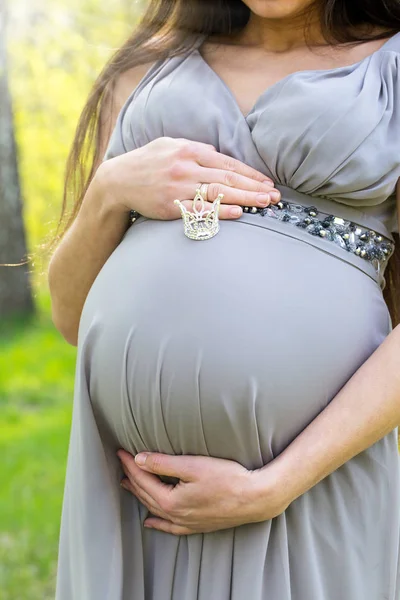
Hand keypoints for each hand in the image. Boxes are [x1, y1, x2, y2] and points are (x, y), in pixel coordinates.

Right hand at [95, 137, 280, 220]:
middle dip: (254, 187)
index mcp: (189, 149)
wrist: (116, 181)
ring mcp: (178, 186)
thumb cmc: (147, 163)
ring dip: (245, 198)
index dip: (250, 173)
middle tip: (275, 196)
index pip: (228, 162)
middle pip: (228, 177)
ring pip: (218, 192)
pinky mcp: (170, 205)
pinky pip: (200, 209)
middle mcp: (186, 166)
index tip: (268, 183)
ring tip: (265, 204)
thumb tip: (218, 155)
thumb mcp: (169, 145)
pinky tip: (237, 213)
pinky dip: (220, 211)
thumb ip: (195, 150)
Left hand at [118, 449, 290, 535]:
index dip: (130, 464)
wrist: (256, 498)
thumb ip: (163, 464)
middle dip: (132, 477)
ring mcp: (186, 523)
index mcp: (171, 501)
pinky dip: (158, 523)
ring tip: (128, 485)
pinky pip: (170, 527)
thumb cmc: (228, 479)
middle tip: (122, 463)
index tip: (121, 451)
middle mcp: (175, 516)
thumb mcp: (193, 466)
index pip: (143, 479)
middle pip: (146, 494)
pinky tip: (150, 521)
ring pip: (155, 510)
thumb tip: (138, 460)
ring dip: (140, 496)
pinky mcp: (197, 526)